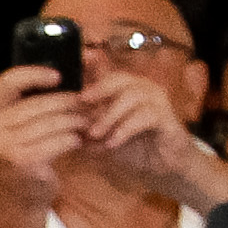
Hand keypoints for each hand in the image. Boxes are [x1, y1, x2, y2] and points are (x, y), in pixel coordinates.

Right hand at [0, 65, 82, 206]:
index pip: (7, 82)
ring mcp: (5, 146)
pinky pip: (59, 141)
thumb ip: (35, 102)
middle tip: (89, 103)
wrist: (21, 197)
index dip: (33, 74)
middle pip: (38, 103)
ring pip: (53, 122)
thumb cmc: (29, 154)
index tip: (58, 76)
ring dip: (77, 121)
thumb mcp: (23, 126)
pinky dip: (74, 139)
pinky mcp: (22, 161)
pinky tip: (78, 141)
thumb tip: (70, 72)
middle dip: (69, 102)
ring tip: (89, 122)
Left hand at [78, 69, 227, 210]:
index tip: (78, 62)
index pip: (106, 73)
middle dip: (98, 89)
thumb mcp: (102, 137)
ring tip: (94, 134)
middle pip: (119, 78)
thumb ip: (85, 128)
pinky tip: (112, 143)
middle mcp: (141, 89)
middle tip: (81, 102)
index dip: (92, 64)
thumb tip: (60, 126)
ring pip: (131, 96)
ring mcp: (156, 101)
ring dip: (109, 115)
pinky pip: (145, 116)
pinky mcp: (167, 117)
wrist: (163, 166)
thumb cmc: (131, 147)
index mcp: (124, 90)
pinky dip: (125, 129)